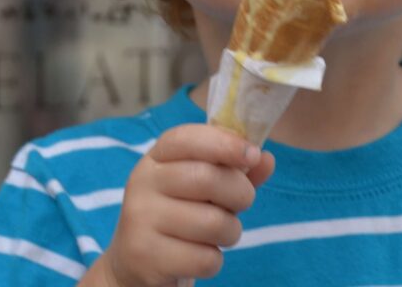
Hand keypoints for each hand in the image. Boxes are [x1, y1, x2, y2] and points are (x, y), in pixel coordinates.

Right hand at [93, 124, 274, 286]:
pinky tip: (198, 256)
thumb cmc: (179, 215)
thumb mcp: (203, 187)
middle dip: (240, 194)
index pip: (187, 138)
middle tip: (239, 204)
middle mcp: (142, 183)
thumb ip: (234, 170)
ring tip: (218, 234)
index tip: (253, 154)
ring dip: (230, 232)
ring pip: (212, 223)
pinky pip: (205, 258)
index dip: (224, 142)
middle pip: (207, 178)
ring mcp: (140, 220)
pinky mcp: (146, 257)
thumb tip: (266, 159)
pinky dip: (213, 261)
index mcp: (156, 158)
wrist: (136, 262)